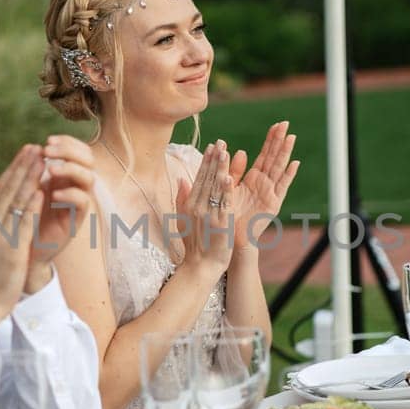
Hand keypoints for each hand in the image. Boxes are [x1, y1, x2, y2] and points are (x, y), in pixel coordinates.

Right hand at [0, 146, 42, 334]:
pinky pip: (23, 223)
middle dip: (22, 167)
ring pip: (16, 201)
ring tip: (42, 160)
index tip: (22, 156)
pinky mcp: (11, 250)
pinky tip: (42, 190)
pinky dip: (32, 205)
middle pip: (7, 190)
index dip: (11, 172)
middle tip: (35, 147)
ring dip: (30, 178)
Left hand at [27, 134, 94, 291]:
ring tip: (51, 170)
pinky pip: (83, 202)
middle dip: (69, 151)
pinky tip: (53, 195)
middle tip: (48, 150)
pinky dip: (70, 194)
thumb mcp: (25, 190)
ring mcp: (76, 202)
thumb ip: (30, 171)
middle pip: (87, 159)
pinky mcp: (76, 220)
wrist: (22, 250)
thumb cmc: (22, 218)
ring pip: (88, 178)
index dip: (65, 142)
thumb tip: (30, 147)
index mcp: (62, 175)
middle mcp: (73, 185)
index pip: (76, 150)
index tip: (46, 141)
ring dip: (71, 169)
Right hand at [172, 142, 234, 277]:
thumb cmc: (193, 244)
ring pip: (214, 188)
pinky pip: (223, 204)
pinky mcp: (220, 224)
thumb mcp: (183, 219)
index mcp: (190, 204)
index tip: (211, 146)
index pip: (199, 178)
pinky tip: (229, 177)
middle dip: (214, 159)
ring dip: (220, 169)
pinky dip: (225, 191)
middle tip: (220, 142)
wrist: (200, 266)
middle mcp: (197, 207)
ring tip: (225, 152)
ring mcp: (208, 215)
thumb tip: (181, 179)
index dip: (205, 162)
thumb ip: (182, 199)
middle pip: (207, 179)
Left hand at [225, 121, 299, 248]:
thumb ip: (235, 171)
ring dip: (285, 153)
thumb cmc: (229, 214)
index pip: (265, 154)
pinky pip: (281, 187)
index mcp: (254, 179)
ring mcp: (270, 193)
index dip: (271, 140)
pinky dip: (288, 176)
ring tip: (291, 137)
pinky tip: (294, 163)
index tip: (277, 124)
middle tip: (286, 123)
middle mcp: (265, 184)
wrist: (232, 238)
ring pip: (279, 168)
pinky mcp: (272, 204)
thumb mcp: (229, 188)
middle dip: (280, 141)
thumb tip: (242, 151)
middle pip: (274, 158)